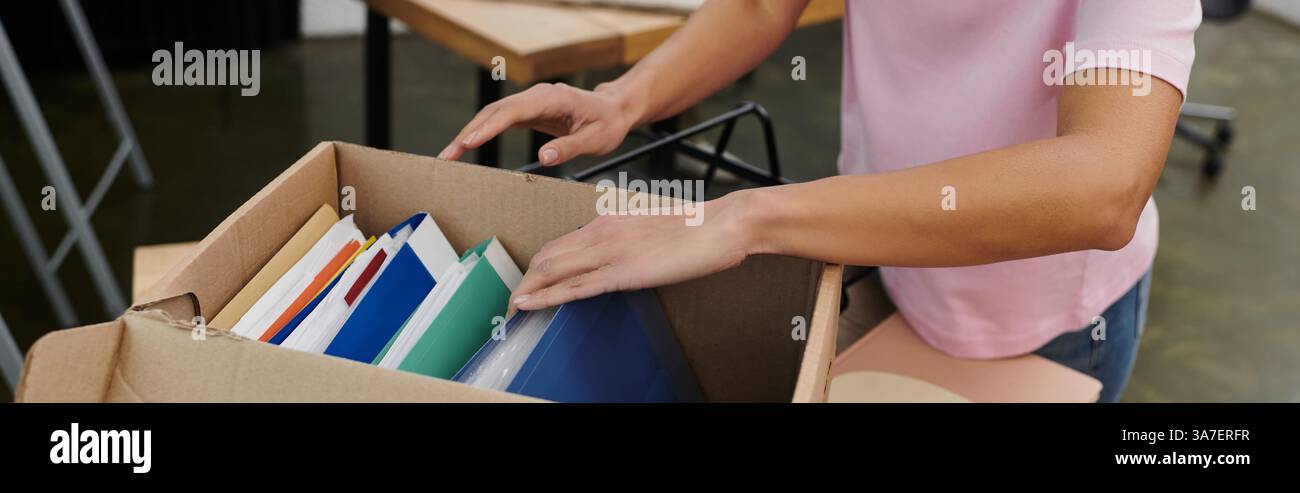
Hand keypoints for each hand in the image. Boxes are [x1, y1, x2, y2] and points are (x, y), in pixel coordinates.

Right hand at [438, 82, 637, 165]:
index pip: (513, 112)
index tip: (469, 142)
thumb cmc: (607, 124)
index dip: (489, 127)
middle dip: (468, 133)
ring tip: (449, 155)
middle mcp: (537, 95)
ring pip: (492, 114)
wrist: (614, 109)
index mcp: (552, 98)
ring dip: (469, 133)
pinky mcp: (527, 110)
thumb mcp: (595, 140)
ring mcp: (530, 101)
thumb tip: (543, 157)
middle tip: (447, 156)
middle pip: (494, 111)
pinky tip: (466, 146)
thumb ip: (569, 147)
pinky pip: (499, 120)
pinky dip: (481, 132)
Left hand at [511, 190, 761, 309]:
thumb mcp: (652, 232)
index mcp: (609, 222)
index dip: (538, 266)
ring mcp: (610, 252)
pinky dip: (545, 297)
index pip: (560, 245)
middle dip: (525, 280)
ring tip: (511, 309)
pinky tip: (527, 304)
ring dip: (528, 291)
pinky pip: (574, 287)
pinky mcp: (622, 272)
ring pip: (552, 270)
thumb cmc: (697, 229)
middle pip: (547, 256)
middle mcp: (601, 232)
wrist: (721, 224)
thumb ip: (629, 243)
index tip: (529, 282)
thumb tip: (620, 259)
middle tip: (512, 301)